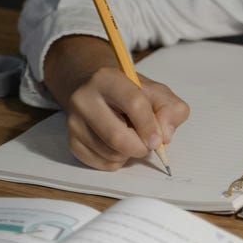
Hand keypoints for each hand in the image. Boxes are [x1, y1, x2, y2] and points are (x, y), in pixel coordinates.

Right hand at [43, 35, 189, 170]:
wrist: (97, 92)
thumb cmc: (130, 93)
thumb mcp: (156, 92)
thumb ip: (170, 109)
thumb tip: (164, 135)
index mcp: (107, 79)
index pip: (133, 103)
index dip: (149, 125)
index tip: (158, 140)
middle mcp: (84, 99)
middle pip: (117, 136)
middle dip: (140, 146)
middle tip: (148, 144)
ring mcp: (74, 122)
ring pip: (110, 153)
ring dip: (130, 154)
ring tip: (132, 138)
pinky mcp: (72, 141)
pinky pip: (102, 163)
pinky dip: (118, 161)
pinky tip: (118, 145)